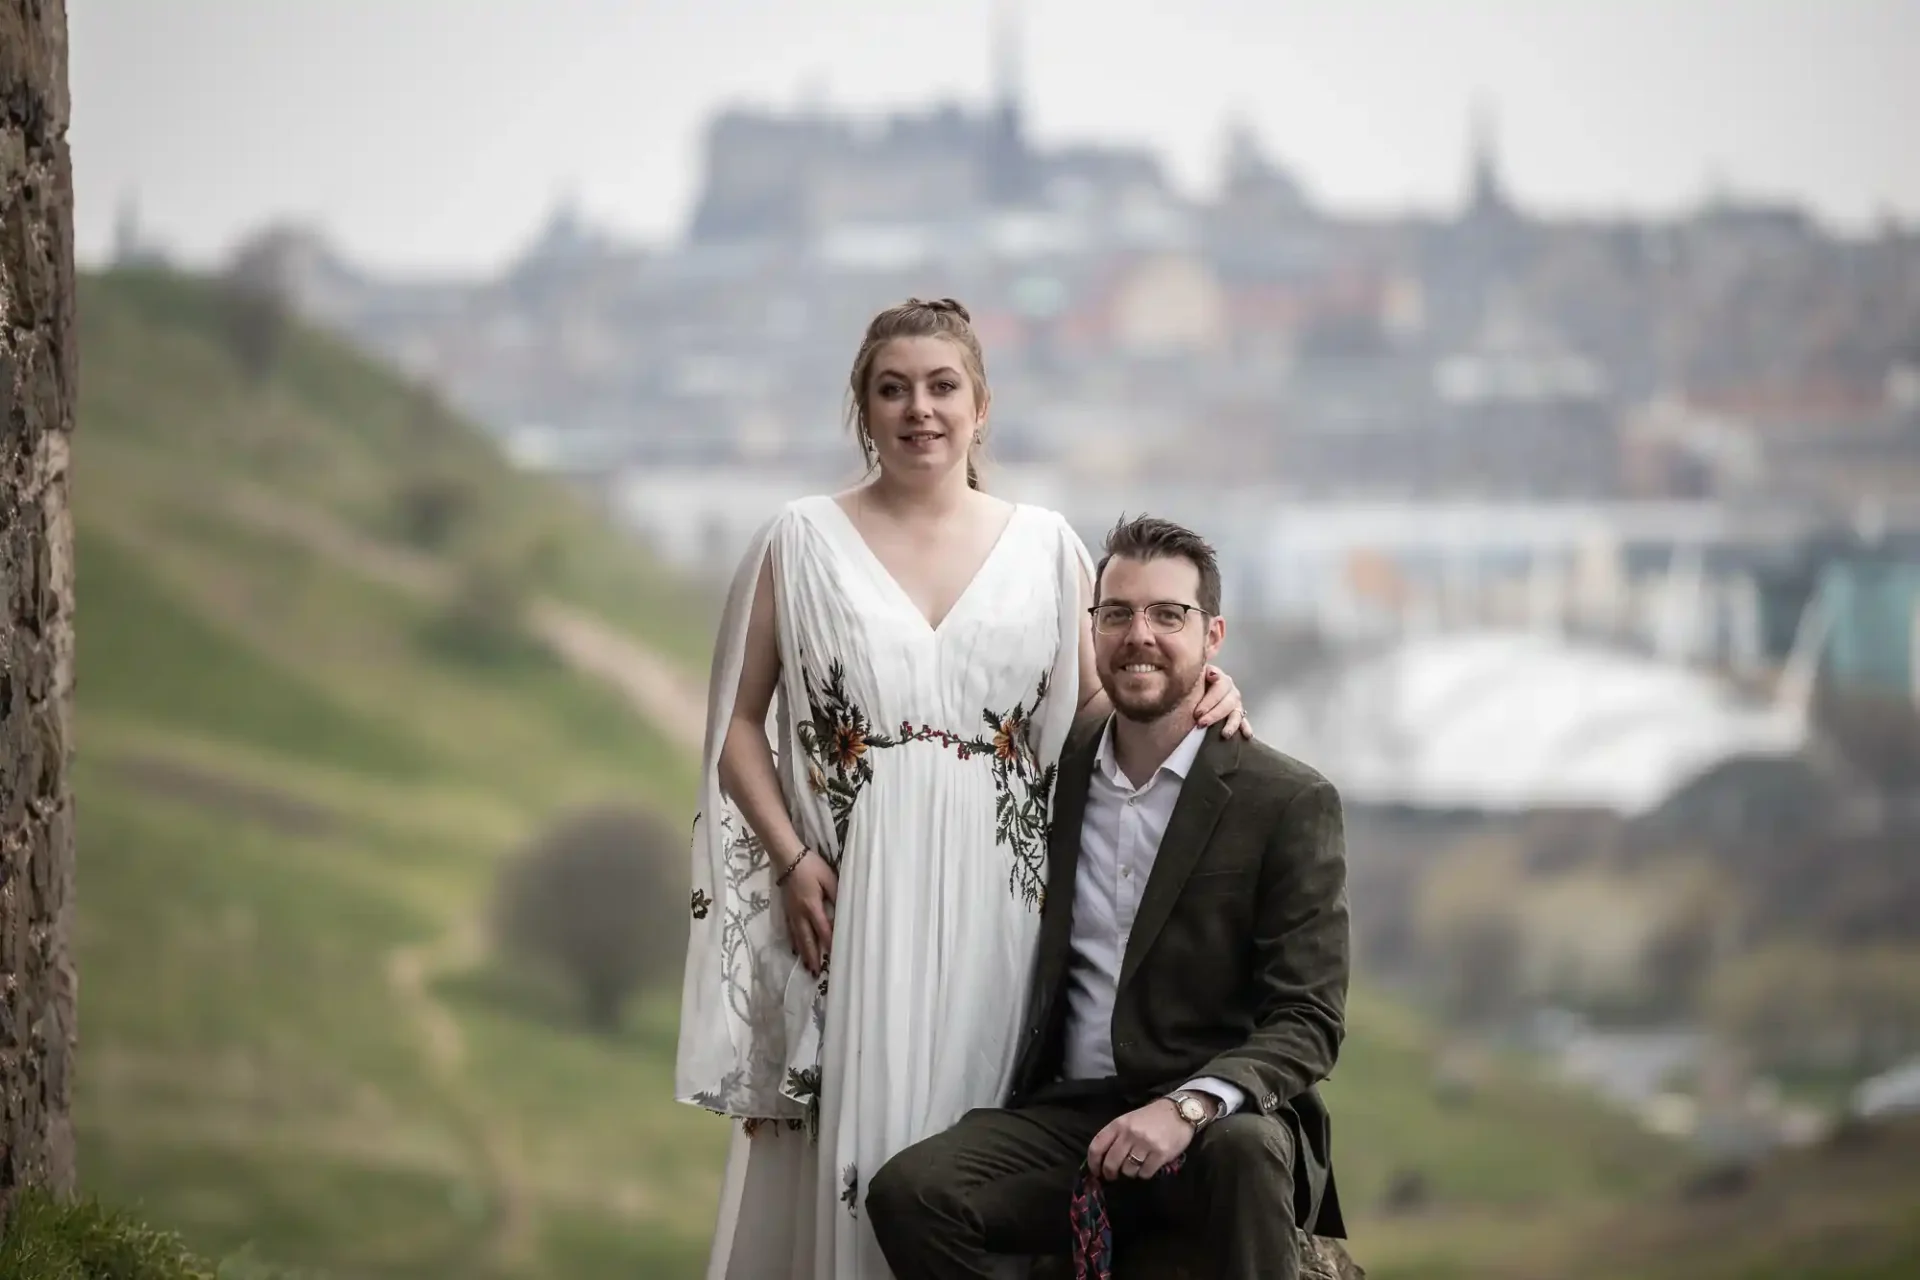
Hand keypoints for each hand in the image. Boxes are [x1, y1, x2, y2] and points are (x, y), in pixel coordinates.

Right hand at [778, 852, 836, 976]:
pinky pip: (791, 930)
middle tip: (816, 973)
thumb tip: (845, 912)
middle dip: (812, 956)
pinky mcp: (787, 909)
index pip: (823, 930)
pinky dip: (794, 942)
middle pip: (807, 939)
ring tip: (807, 967)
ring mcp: (791, 912)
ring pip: (797, 937)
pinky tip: (795, 949)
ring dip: (803, 953)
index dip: (829, 944)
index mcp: (812, 906)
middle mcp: (800, 913)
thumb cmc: (811, 866)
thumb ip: (837, 895)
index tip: (835, 957)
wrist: (787, 857)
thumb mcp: (829, 878)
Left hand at [1087, 1096, 1208, 1180]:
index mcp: (1119, 1124)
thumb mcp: (1129, 1120)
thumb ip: (1116, 1136)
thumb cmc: (1152, 1117)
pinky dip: (1144, 1173)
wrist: (1180, 1111)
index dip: (1093, 1163)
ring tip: (1135, 1166)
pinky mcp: (1160, 1154)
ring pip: (1128, 1170)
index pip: (1097, 1146)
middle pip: (1111, 1163)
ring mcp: (1145, 1144)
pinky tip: (1148, 1166)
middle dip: (1110, 1173)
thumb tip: (1102, 1160)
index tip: (1096, 1171)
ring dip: (1130, 1173)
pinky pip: (1145, 1173)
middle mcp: (1130, 1134)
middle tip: (1113, 1176)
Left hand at [1194, 665, 1252, 738]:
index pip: (1219, 687)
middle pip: (1227, 702)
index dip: (1209, 701)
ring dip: (1231, 724)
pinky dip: (1245, 728)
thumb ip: (1200, 672)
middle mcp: (1230, 689)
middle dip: (1214, 714)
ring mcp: (1235, 701)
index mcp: (1219, 676)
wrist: (1193, 687)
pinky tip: (1248, 735)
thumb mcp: (1194, 673)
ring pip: (1236, 712)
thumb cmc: (1191, 682)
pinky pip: (1243, 720)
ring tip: (1225, 734)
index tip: (1197, 713)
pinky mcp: (1237, 712)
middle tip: (1201, 724)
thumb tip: (1212, 674)